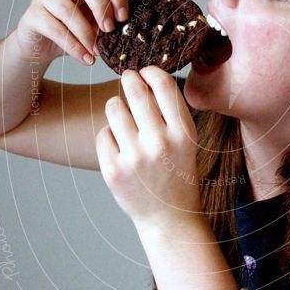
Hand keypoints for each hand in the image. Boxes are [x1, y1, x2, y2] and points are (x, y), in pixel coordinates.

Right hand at [15, 0, 128, 65]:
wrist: (40, 47)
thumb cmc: (71, 32)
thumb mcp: (94, 25)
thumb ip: (108, 22)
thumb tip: (129, 30)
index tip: (124, 18)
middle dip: (101, 6)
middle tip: (110, 30)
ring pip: (67, 8)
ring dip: (86, 33)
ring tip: (96, 52)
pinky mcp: (31, 15)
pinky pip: (54, 28)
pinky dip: (73, 46)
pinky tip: (85, 58)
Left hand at [95, 67, 201, 225]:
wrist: (169, 217)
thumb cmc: (176, 173)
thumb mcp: (186, 142)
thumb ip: (170, 112)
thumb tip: (144, 77)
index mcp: (183, 133)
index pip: (163, 85)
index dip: (151, 71)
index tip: (145, 71)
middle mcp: (160, 143)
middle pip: (135, 92)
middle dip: (128, 78)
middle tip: (127, 76)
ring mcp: (134, 158)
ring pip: (113, 109)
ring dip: (116, 106)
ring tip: (122, 115)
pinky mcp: (113, 170)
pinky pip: (103, 134)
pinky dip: (109, 135)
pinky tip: (120, 146)